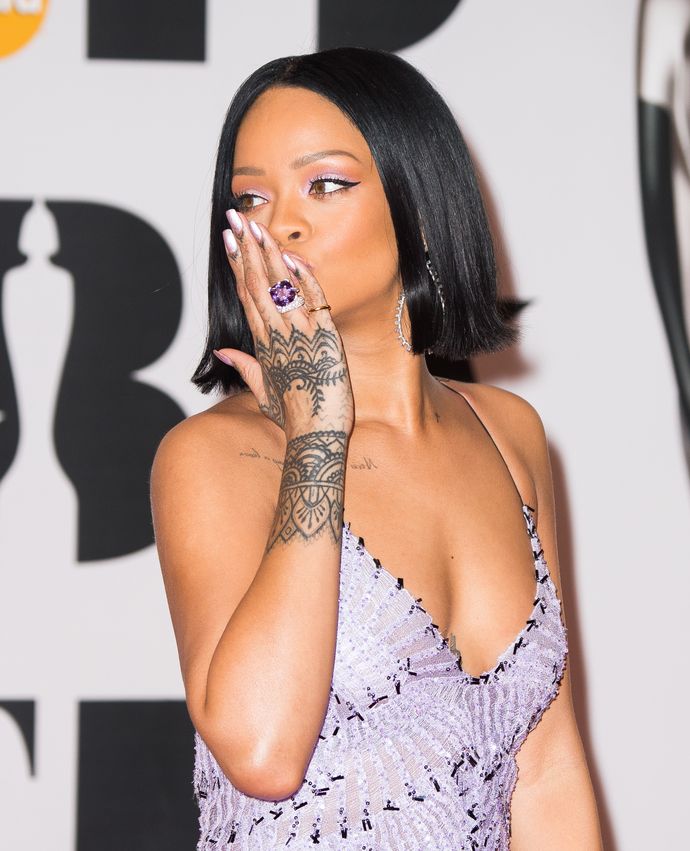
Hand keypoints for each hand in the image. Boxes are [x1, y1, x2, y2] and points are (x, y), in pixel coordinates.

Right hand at [213, 209, 354, 439]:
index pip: (246, 296)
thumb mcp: (262, 391)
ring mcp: (299, 333)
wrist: (314, 433)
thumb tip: (224, 352)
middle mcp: (276, 334)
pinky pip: (311, 300)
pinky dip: (301, 278)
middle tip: (234, 218)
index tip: (229, 240)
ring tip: (255, 226)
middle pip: (256, 283)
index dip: (237, 265)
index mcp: (262, 344)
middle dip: (245, 249)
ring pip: (279, 287)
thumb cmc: (292, 416)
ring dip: (267, 255)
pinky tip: (291, 255)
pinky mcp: (324, 336)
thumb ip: (244, 367)